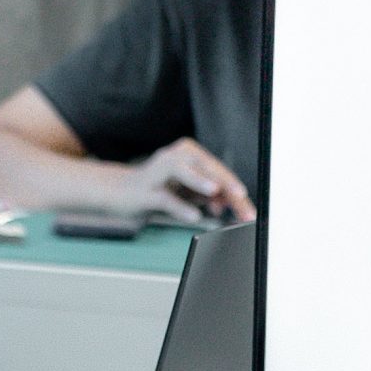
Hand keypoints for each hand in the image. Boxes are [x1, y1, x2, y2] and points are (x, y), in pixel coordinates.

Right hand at [116, 138, 255, 223]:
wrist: (120, 193)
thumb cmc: (158, 189)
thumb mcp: (189, 193)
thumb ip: (209, 195)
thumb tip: (230, 202)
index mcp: (187, 154)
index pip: (217, 169)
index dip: (234, 188)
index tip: (249, 210)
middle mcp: (173, 156)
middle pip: (203, 166)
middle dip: (225, 185)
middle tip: (241, 200)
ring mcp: (156, 170)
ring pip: (180, 169)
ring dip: (198, 180)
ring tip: (215, 191)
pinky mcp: (143, 189)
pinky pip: (163, 196)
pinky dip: (180, 206)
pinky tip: (194, 216)